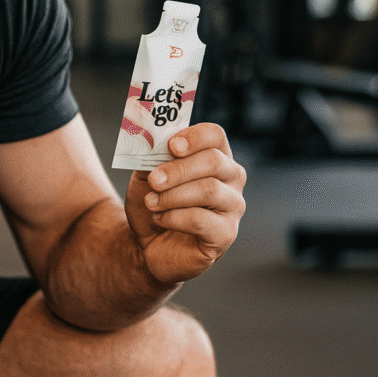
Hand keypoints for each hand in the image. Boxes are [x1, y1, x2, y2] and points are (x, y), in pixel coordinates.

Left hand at [124, 123, 245, 285]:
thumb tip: (153, 144)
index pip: (215, 136)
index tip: (171, 145)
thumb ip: (152, 156)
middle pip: (214, 161)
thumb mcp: (146, 174)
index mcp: (215, 156)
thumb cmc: (153, 202)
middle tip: (154, 179)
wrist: (146, 242)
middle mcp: (231, 179)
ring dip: (173, 195)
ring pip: (209, 190)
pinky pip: (202, 220)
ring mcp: (232, 207)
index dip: (195, 137)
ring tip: (151, 202)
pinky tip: (159, 219)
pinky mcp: (225, 234)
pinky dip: (174, 218)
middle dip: (178, 170)